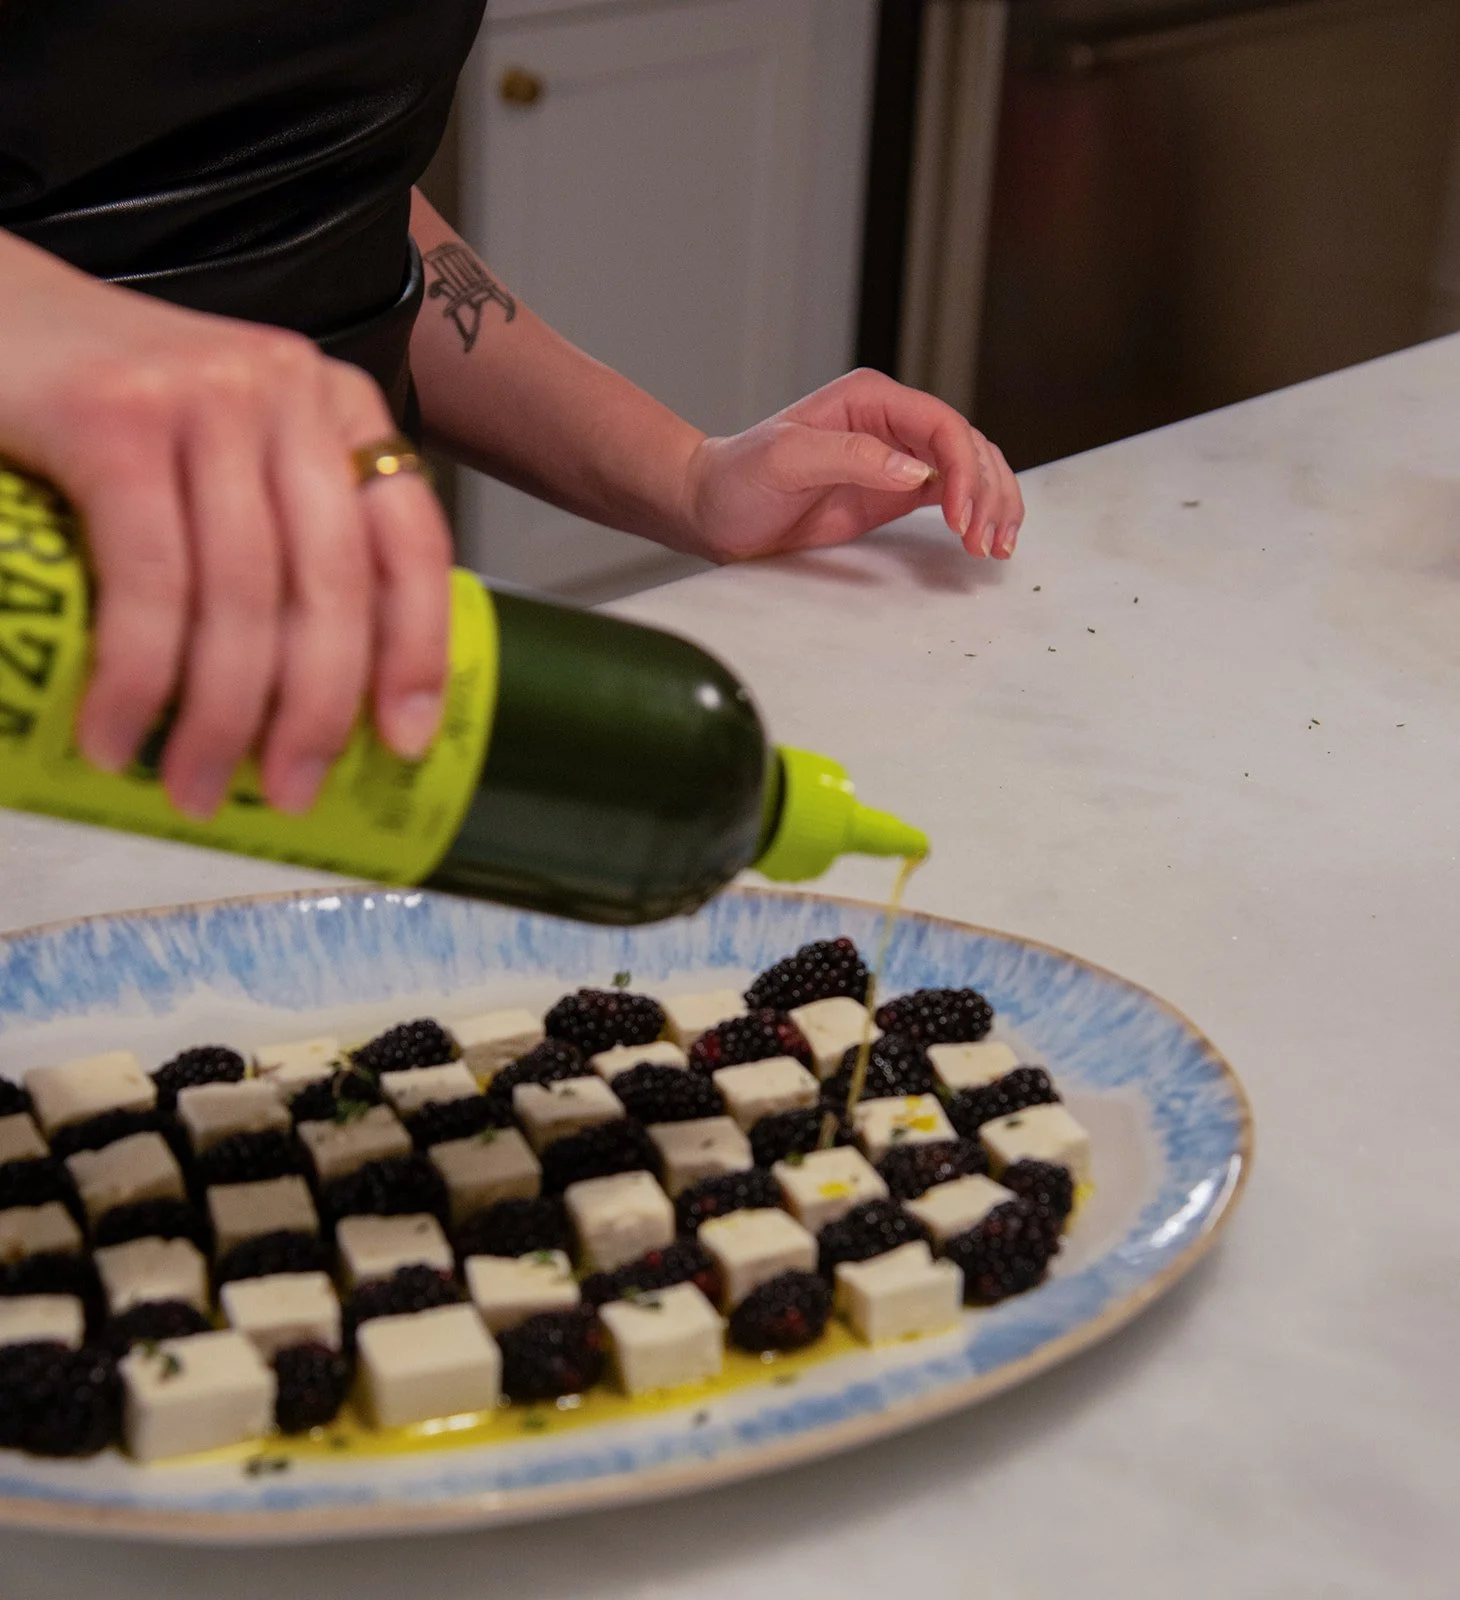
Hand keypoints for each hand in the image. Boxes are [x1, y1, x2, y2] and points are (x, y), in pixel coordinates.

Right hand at [0, 232, 450, 819]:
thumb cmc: (96, 411)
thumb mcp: (218, 459)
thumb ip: (275, 535)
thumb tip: (314, 701)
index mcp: (334, 406)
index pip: (409, 541)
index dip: (417, 651)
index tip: (403, 743)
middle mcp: (287, 390)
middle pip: (332, 582)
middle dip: (315, 709)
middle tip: (288, 794)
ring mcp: (206, 396)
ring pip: (245, 594)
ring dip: (224, 716)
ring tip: (194, 787)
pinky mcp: (117, 418)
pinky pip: (154, 581)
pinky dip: (140, 676)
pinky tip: (117, 737)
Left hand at [681, 369, 1023, 563]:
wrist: (712, 509)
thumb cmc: (738, 479)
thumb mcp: (785, 460)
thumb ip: (849, 457)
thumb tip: (914, 472)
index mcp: (870, 400)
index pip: (941, 425)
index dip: (962, 470)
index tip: (960, 517)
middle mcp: (890, 422)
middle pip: (967, 446)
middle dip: (987, 492)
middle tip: (986, 542)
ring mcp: (896, 457)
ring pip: (969, 469)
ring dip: (992, 504)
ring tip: (996, 547)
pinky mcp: (893, 493)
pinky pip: (950, 495)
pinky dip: (974, 515)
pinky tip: (983, 540)